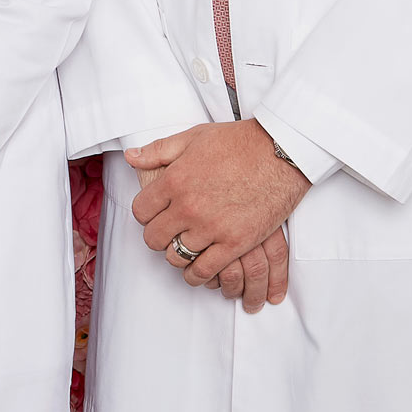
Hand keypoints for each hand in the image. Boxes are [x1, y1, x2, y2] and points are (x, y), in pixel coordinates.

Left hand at [127, 120, 307, 296]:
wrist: (280, 152)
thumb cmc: (238, 142)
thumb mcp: (193, 137)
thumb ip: (158, 150)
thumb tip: (131, 157)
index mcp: (174, 180)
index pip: (140, 211)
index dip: (145, 214)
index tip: (154, 213)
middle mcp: (188, 207)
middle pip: (154, 238)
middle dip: (158, 236)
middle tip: (169, 231)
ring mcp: (211, 227)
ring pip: (176, 257)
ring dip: (177, 254)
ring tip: (185, 247)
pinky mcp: (235, 243)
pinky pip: (204, 270)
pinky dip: (197, 274)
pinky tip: (199, 268)